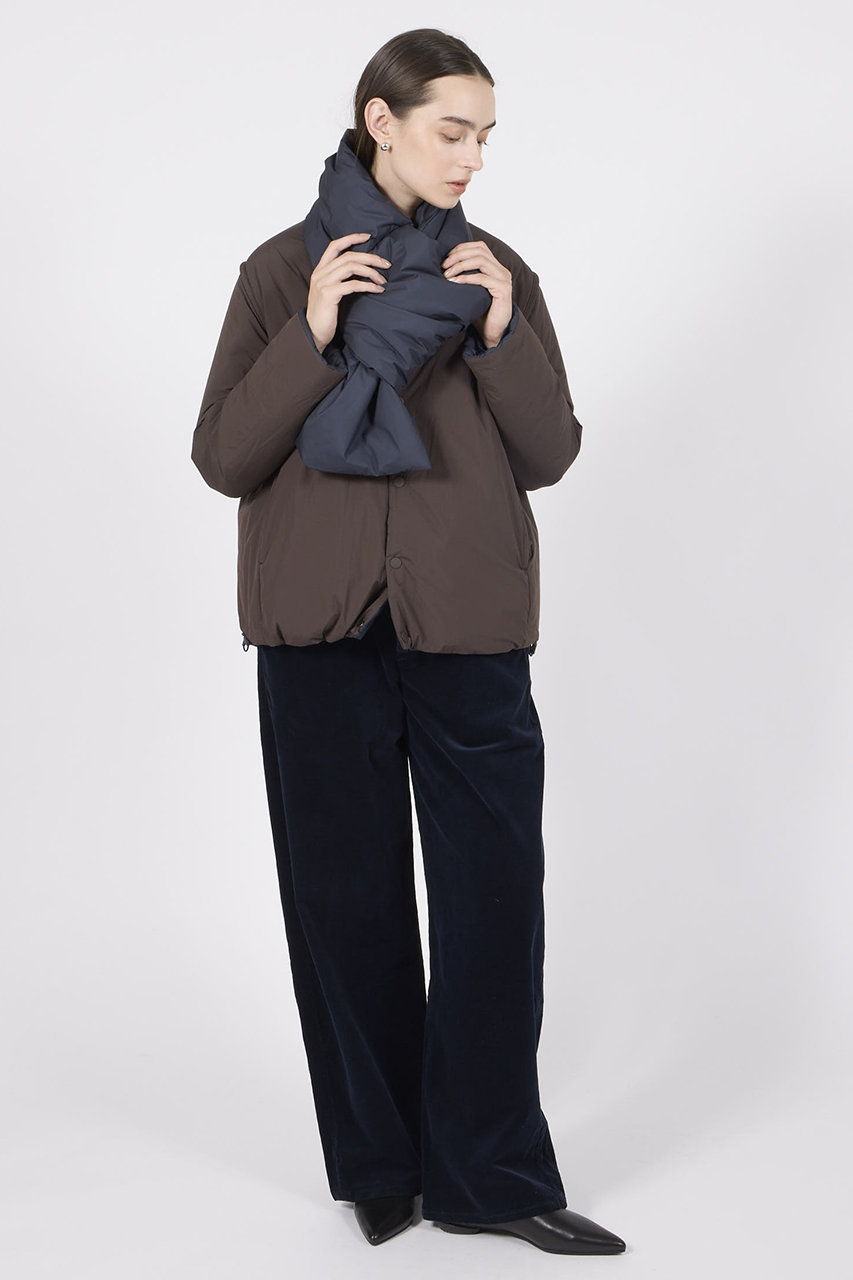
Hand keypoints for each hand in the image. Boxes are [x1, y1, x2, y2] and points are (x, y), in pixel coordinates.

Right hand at [305, 232, 389, 352]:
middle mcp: (320, 273)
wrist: (312, 332)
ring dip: (371, 272)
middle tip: (386, 264)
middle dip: (370, 257)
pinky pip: (353, 284)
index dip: (351, 238)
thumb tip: (362, 272)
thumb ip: (339, 279)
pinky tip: (378, 290)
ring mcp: (323, 283)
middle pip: (349, 256)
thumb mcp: (329, 291)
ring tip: (383, 280)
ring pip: (351, 266)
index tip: (368, 236)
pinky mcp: (328, 294)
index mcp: (320, 270)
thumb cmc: (325, 314)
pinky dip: (368, 286)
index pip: (335, 246)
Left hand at [440, 240, 512, 348]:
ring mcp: (503, 279)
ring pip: (481, 261)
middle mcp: (501, 270)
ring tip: (447, 274)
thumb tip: (445, 265)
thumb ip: (466, 275)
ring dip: (461, 265)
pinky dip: (467, 278)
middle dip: (458, 255)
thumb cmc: (480, 313)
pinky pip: (483, 278)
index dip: (462, 248)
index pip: (480, 247)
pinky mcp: (502, 290)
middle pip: (480, 251)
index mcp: (495, 267)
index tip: (447, 257)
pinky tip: (455, 281)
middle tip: (444, 265)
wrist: (492, 333)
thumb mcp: (472, 290)